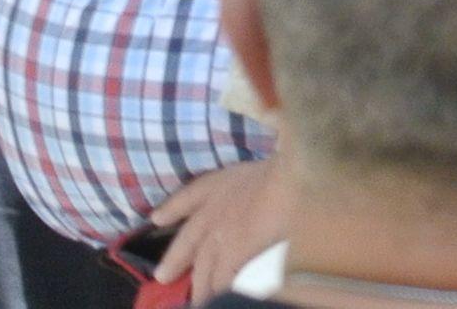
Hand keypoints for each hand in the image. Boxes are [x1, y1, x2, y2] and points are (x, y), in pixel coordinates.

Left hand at [152, 158, 287, 302]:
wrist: (298, 171)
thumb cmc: (290, 161)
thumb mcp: (271, 165)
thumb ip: (263, 176)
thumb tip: (271, 176)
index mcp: (224, 182)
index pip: (192, 194)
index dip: (174, 207)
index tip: (157, 218)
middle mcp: (216, 207)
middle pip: (189, 240)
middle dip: (176, 258)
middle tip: (163, 276)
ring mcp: (222, 231)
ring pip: (204, 266)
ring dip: (201, 286)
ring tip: (199, 302)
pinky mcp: (234, 251)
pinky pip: (223, 278)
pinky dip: (221, 289)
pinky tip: (222, 299)